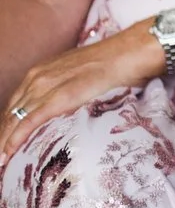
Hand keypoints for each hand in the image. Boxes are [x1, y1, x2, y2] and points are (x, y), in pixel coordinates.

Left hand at [1, 29, 153, 162]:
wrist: (130, 52)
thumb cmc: (114, 62)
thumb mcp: (79, 74)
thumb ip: (66, 87)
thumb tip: (68, 104)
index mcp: (41, 71)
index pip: (14, 105)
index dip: (7, 126)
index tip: (5, 143)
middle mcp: (37, 78)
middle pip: (9, 114)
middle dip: (2, 136)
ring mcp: (45, 87)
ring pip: (13, 120)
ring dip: (3, 142)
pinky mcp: (57, 98)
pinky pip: (28, 122)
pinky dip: (14, 140)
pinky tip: (7, 154)